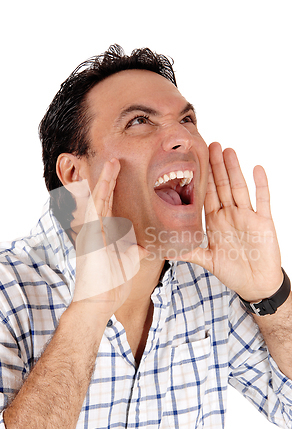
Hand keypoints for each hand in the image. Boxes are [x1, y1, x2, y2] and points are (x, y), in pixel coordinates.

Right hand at [69, 158, 148, 317]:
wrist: (100, 301)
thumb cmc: (112, 283)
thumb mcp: (129, 259)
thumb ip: (135, 247)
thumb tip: (148, 243)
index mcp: (104, 233)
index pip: (109, 206)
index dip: (115, 189)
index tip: (122, 173)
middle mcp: (95, 229)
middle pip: (103, 198)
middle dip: (110, 179)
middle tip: (117, 160)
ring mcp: (91, 231)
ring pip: (98, 199)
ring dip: (105, 180)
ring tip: (113, 163)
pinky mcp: (90, 236)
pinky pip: (95, 210)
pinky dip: (100, 193)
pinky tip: (104, 180)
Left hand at [181, 142, 282, 301]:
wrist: (255, 284)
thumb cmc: (232, 271)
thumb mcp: (207, 260)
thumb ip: (188, 252)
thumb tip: (164, 251)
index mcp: (215, 222)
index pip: (206, 195)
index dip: (200, 179)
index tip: (193, 161)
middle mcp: (229, 215)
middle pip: (221, 186)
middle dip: (215, 166)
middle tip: (210, 145)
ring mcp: (247, 216)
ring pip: (238, 188)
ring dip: (234, 169)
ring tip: (227, 150)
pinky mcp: (263, 222)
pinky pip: (262, 200)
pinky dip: (261, 185)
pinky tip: (257, 169)